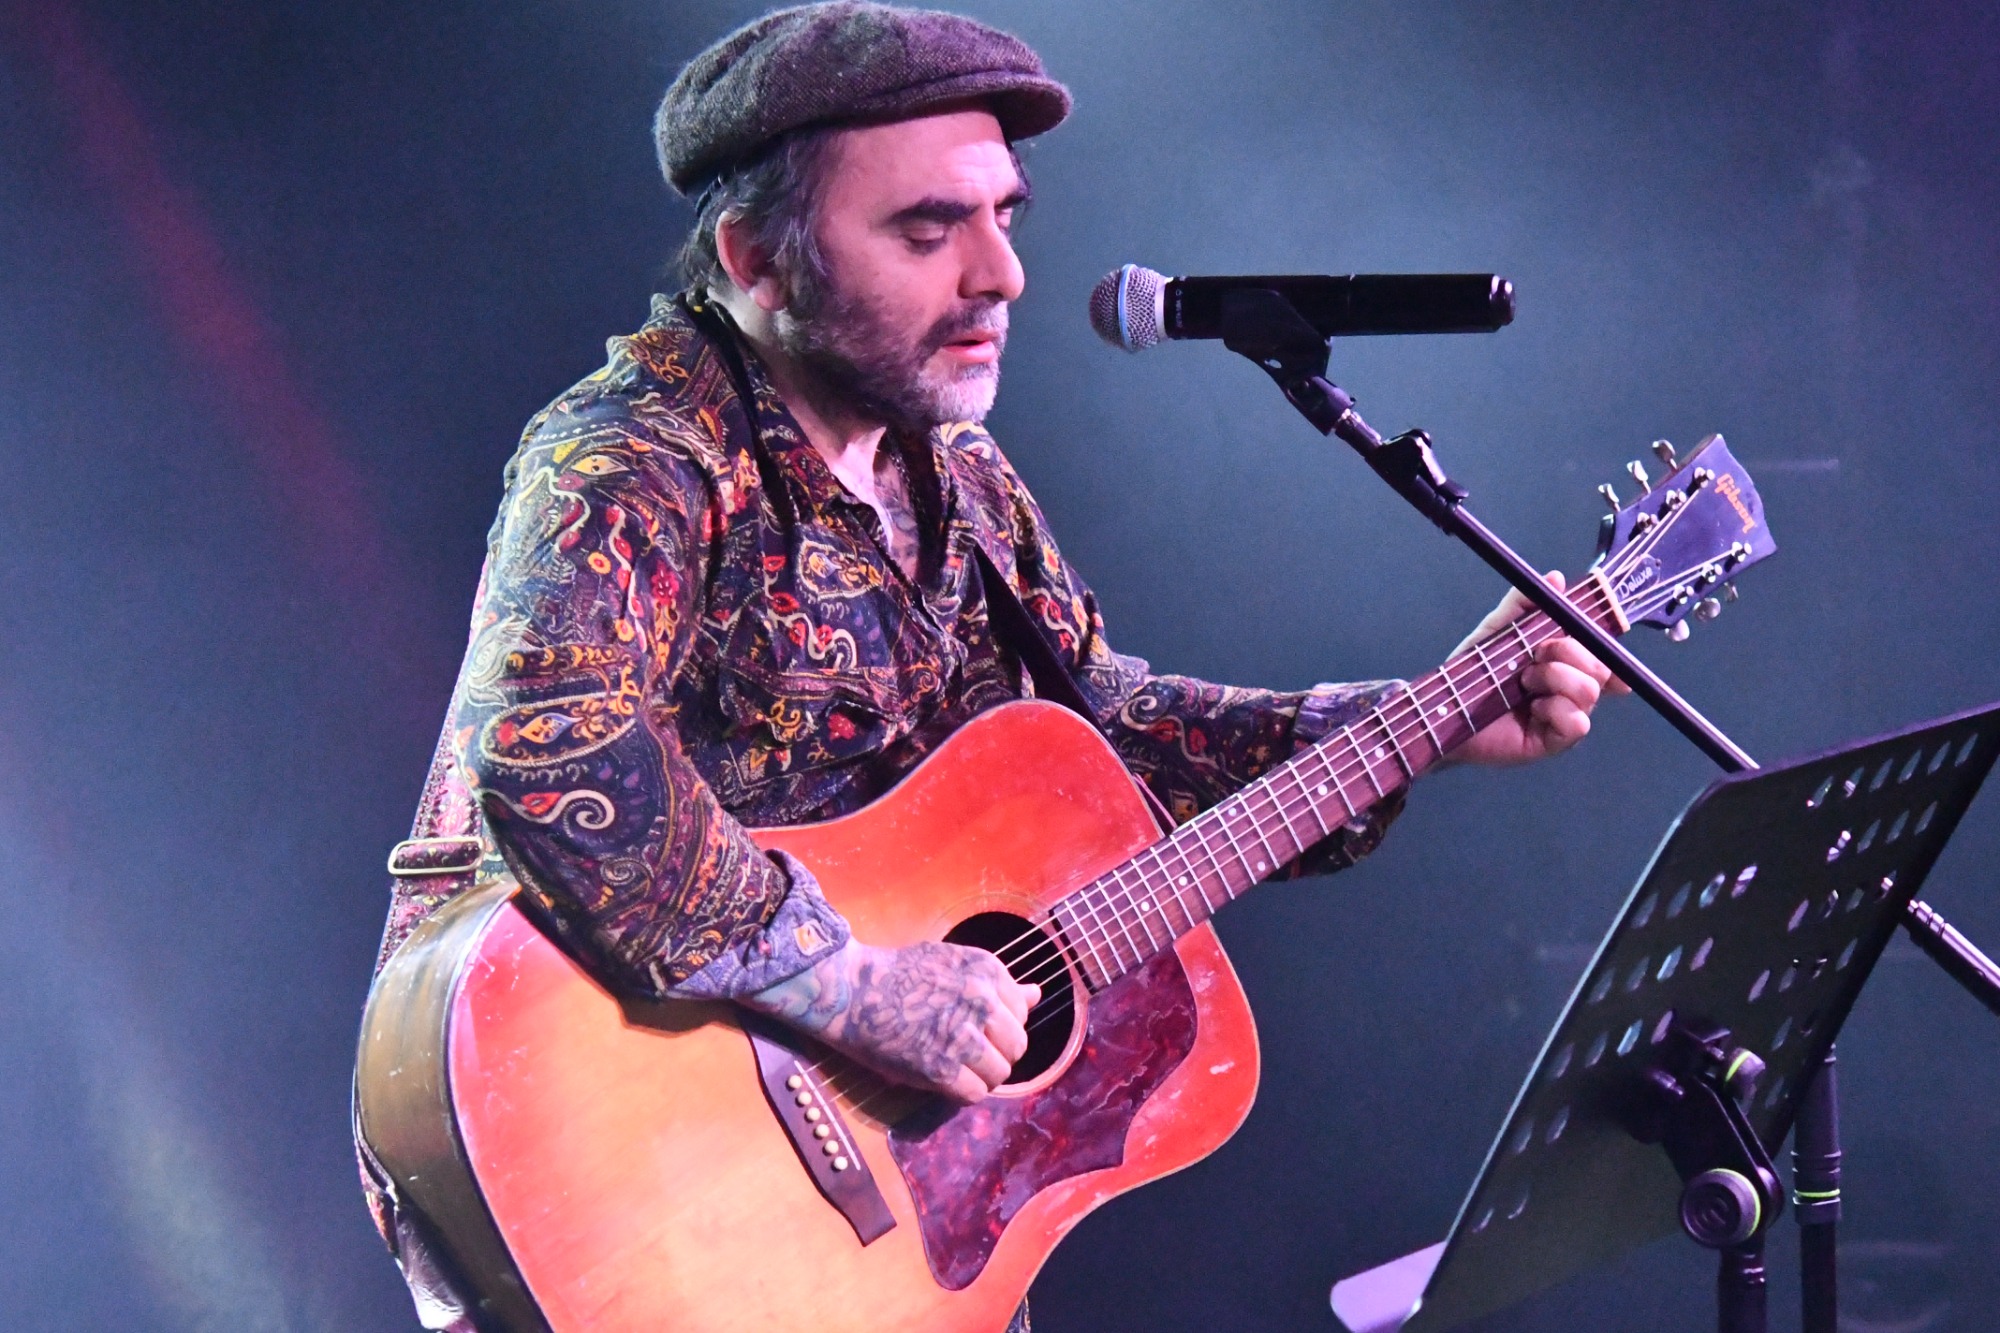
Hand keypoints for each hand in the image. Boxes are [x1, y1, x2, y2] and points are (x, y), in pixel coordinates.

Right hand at [741, 939, 1040, 1102]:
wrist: (854, 991)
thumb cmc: (900, 975)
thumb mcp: (953, 964)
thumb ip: (997, 984)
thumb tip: (1035, 995)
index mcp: (988, 971)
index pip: (1021, 1014)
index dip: (999, 1027)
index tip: (975, 1028)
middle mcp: (981, 1001)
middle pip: (1016, 1047)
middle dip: (995, 1053)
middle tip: (966, 1052)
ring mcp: (962, 1035)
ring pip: (1000, 1073)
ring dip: (980, 1076)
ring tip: (955, 1066)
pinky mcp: (941, 1068)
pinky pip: (975, 1093)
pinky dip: (962, 1092)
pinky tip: (943, 1078)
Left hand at [1448, 571, 1629, 767]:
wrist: (1445, 710)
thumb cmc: (1472, 672)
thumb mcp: (1497, 630)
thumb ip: (1523, 604)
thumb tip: (1556, 578)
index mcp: (1563, 661)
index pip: (1603, 650)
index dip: (1609, 642)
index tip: (1601, 630)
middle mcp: (1571, 687)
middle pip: (1601, 666)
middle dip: (1568, 652)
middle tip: (1534, 655)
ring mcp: (1566, 714)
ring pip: (1590, 691)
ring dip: (1554, 679)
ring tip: (1523, 683)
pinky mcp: (1555, 740)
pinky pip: (1577, 723)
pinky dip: (1554, 711)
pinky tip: (1532, 711)